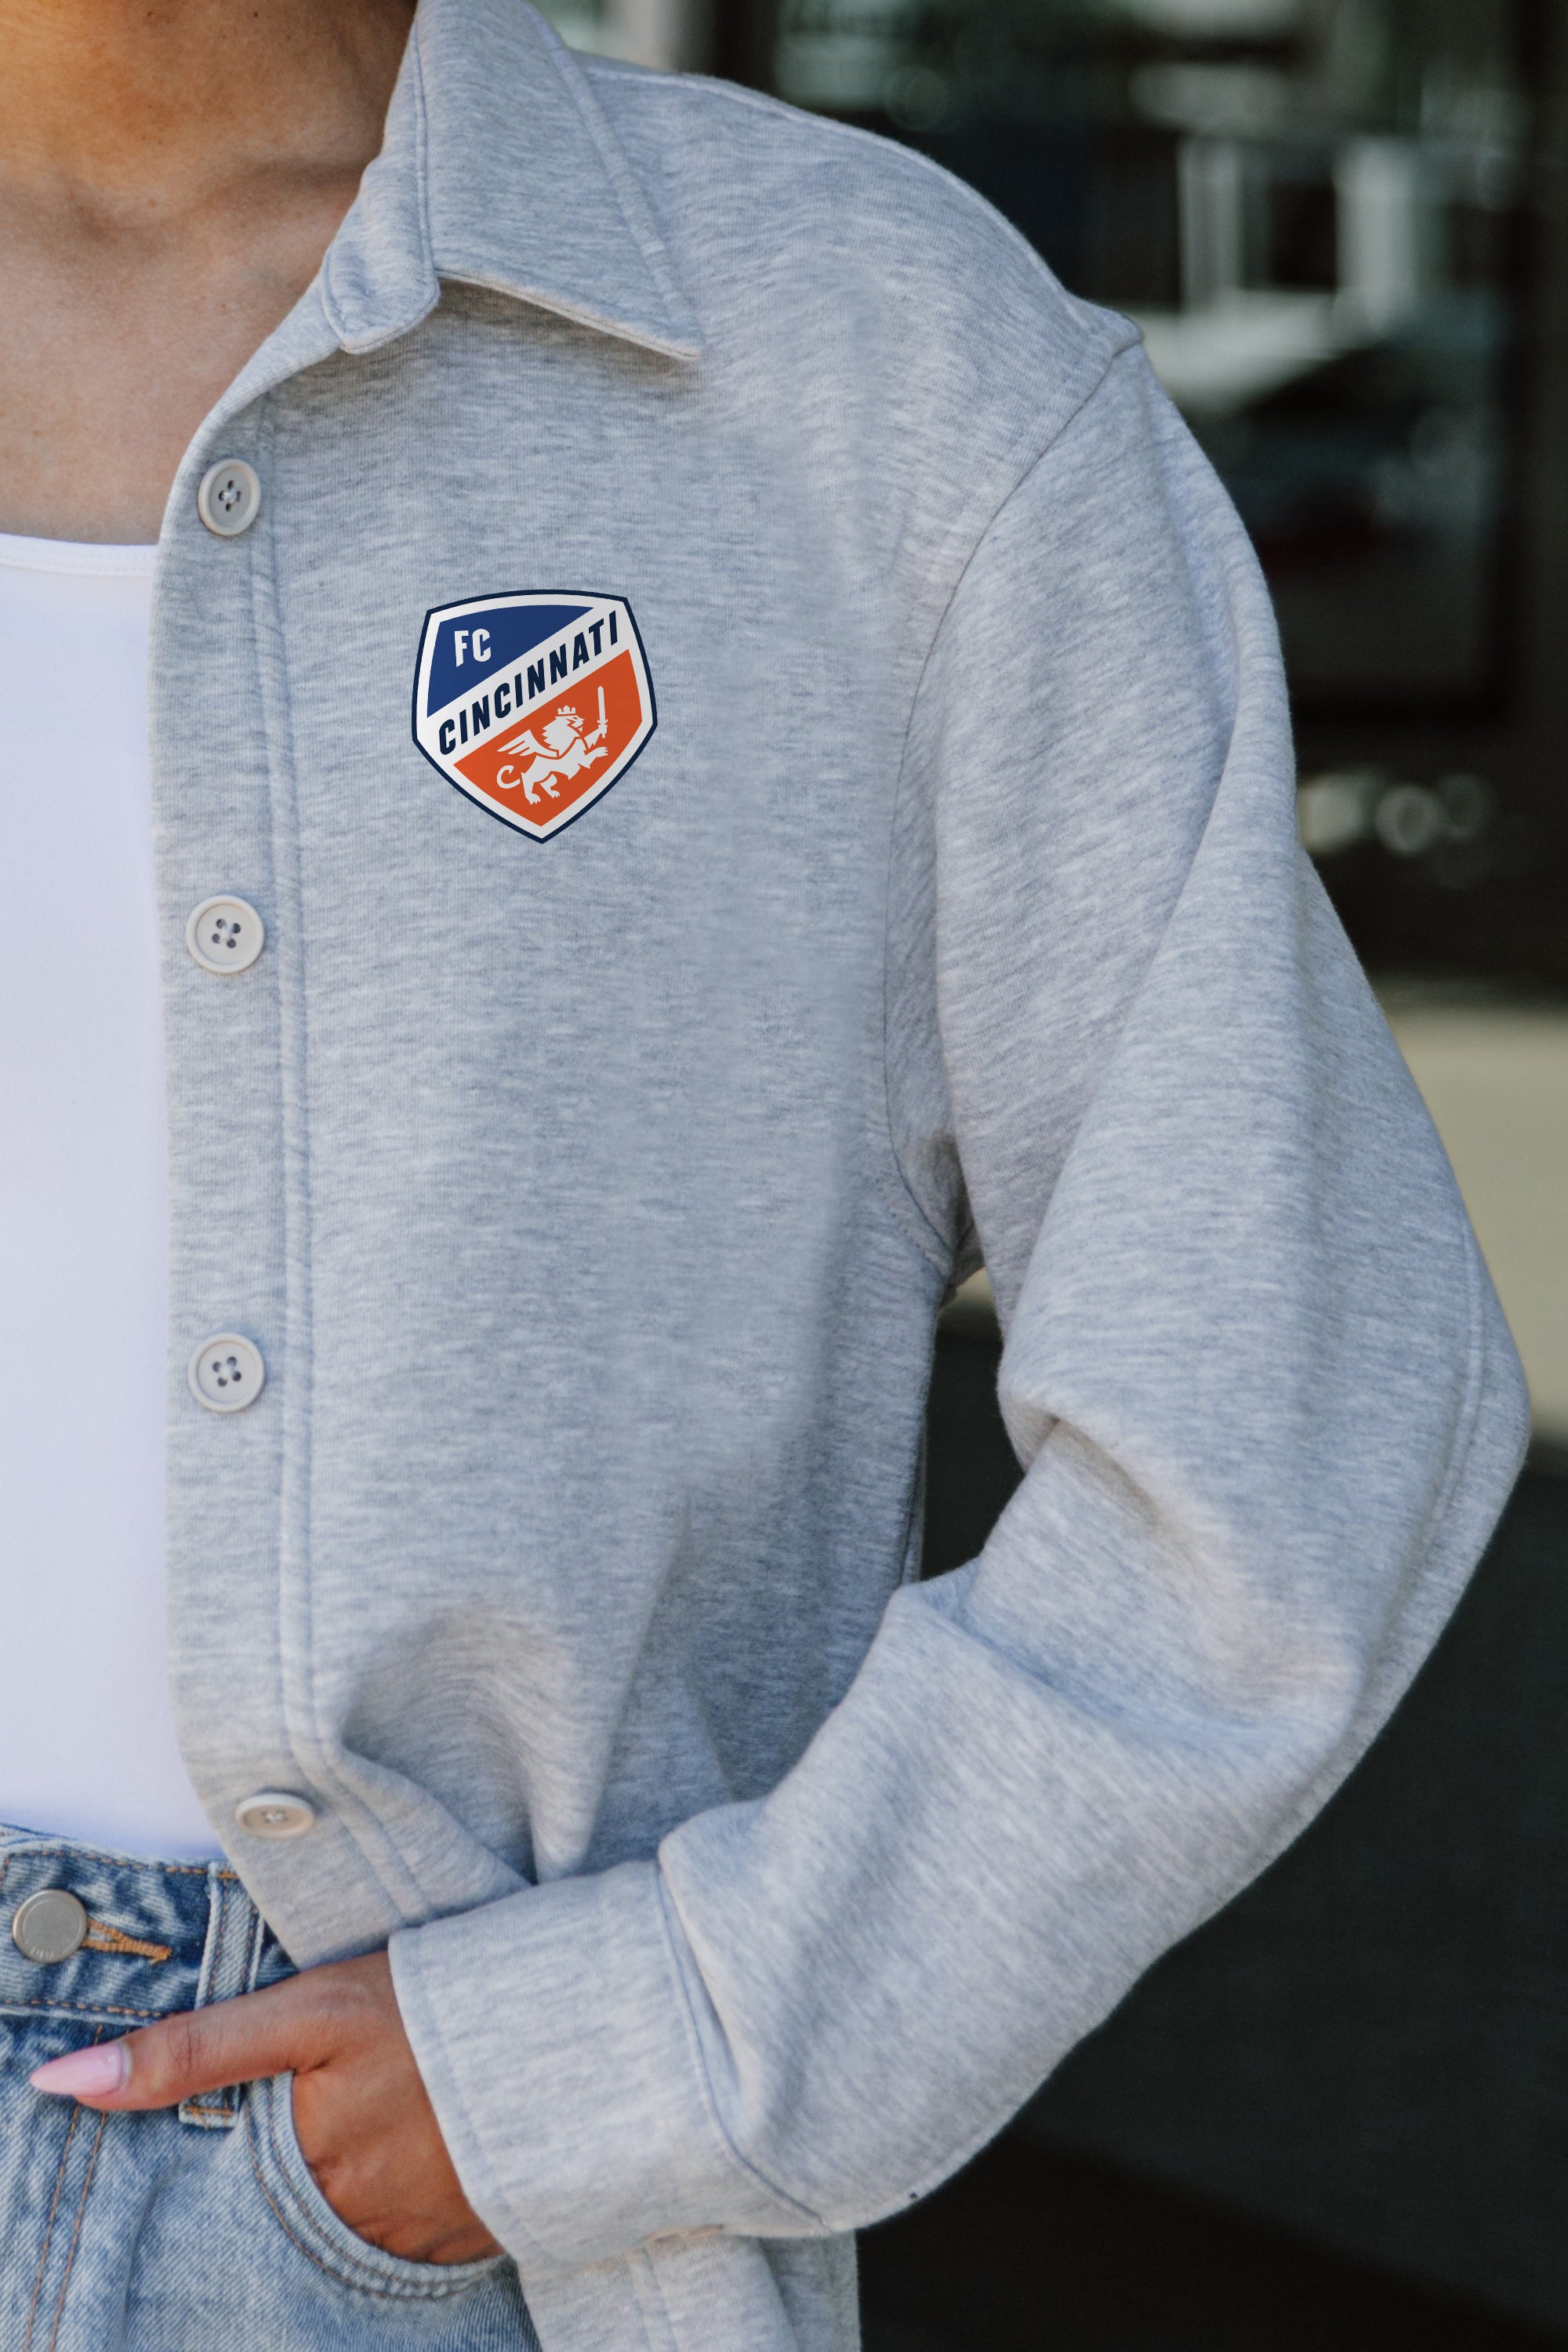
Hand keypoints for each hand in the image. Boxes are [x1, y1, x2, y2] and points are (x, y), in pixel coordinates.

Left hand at [29, 1950, 501, 2265]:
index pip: (241, 2173)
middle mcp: (357, 2221)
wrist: (586, 2034)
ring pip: (357, 2216)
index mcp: (308, 2166)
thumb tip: (67, 2084)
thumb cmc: (436, 2009)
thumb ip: (191, 2050)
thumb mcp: (309, 2009)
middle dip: (316, 2152)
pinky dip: (417, 2185)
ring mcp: (419, 2237)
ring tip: (401, 2106)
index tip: (287, 2096)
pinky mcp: (474, 2235)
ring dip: (367, 2170)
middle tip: (358, 2094)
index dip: (254, 2133)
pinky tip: (437, 2135)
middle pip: (302, 2198)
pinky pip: (418, 2226)